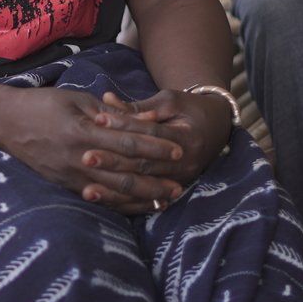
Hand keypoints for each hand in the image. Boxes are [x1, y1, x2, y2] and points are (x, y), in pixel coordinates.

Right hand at [0, 86, 185, 215]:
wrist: (5, 122)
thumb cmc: (43, 104)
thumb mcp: (77, 99)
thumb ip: (110, 113)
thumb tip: (144, 119)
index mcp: (83, 133)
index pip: (128, 143)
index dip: (156, 148)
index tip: (178, 150)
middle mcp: (78, 159)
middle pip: (126, 173)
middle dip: (156, 179)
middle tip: (182, 183)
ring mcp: (70, 177)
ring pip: (114, 192)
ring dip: (143, 197)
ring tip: (166, 200)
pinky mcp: (65, 186)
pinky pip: (99, 200)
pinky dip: (121, 204)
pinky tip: (139, 206)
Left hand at [82, 89, 232, 192]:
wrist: (217, 128)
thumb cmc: (189, 108)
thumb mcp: (168, 101)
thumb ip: (138, 107)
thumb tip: (107, 100)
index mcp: (187, 137)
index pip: (150, 133)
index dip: (123, 125)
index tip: (97, 119)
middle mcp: (186, 163)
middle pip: (144, 164)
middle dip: (113, 161)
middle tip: (85, 157)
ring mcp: (182, 180)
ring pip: (143, 186)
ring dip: (114, 189)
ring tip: (87, 188)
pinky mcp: (174, 189)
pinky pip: (146, 199)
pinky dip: (124, 201)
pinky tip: (103, 201)